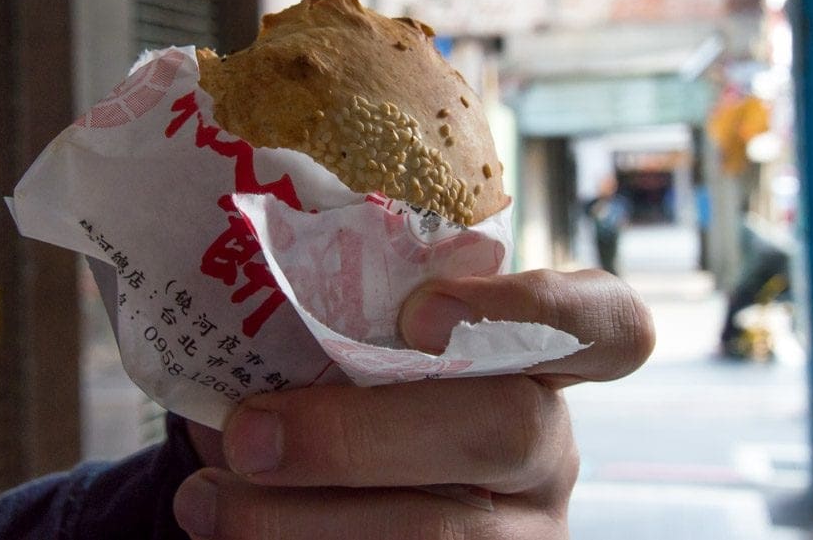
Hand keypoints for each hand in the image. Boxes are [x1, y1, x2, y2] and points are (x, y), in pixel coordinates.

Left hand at [176, 269, 653, 538]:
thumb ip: (341, 323)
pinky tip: (232, 537)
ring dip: (305, 521)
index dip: (536, 307)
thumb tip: (255, 295)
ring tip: (205, 502)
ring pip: (444, 534)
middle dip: (361, 435)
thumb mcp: (362, 355)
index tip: (419, 314)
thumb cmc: (352, 398)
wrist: (345, 494)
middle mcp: (548, 447)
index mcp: (538, 361)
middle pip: (503, 430)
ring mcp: (524, 533)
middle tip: (249, 434)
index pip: (607, 323)